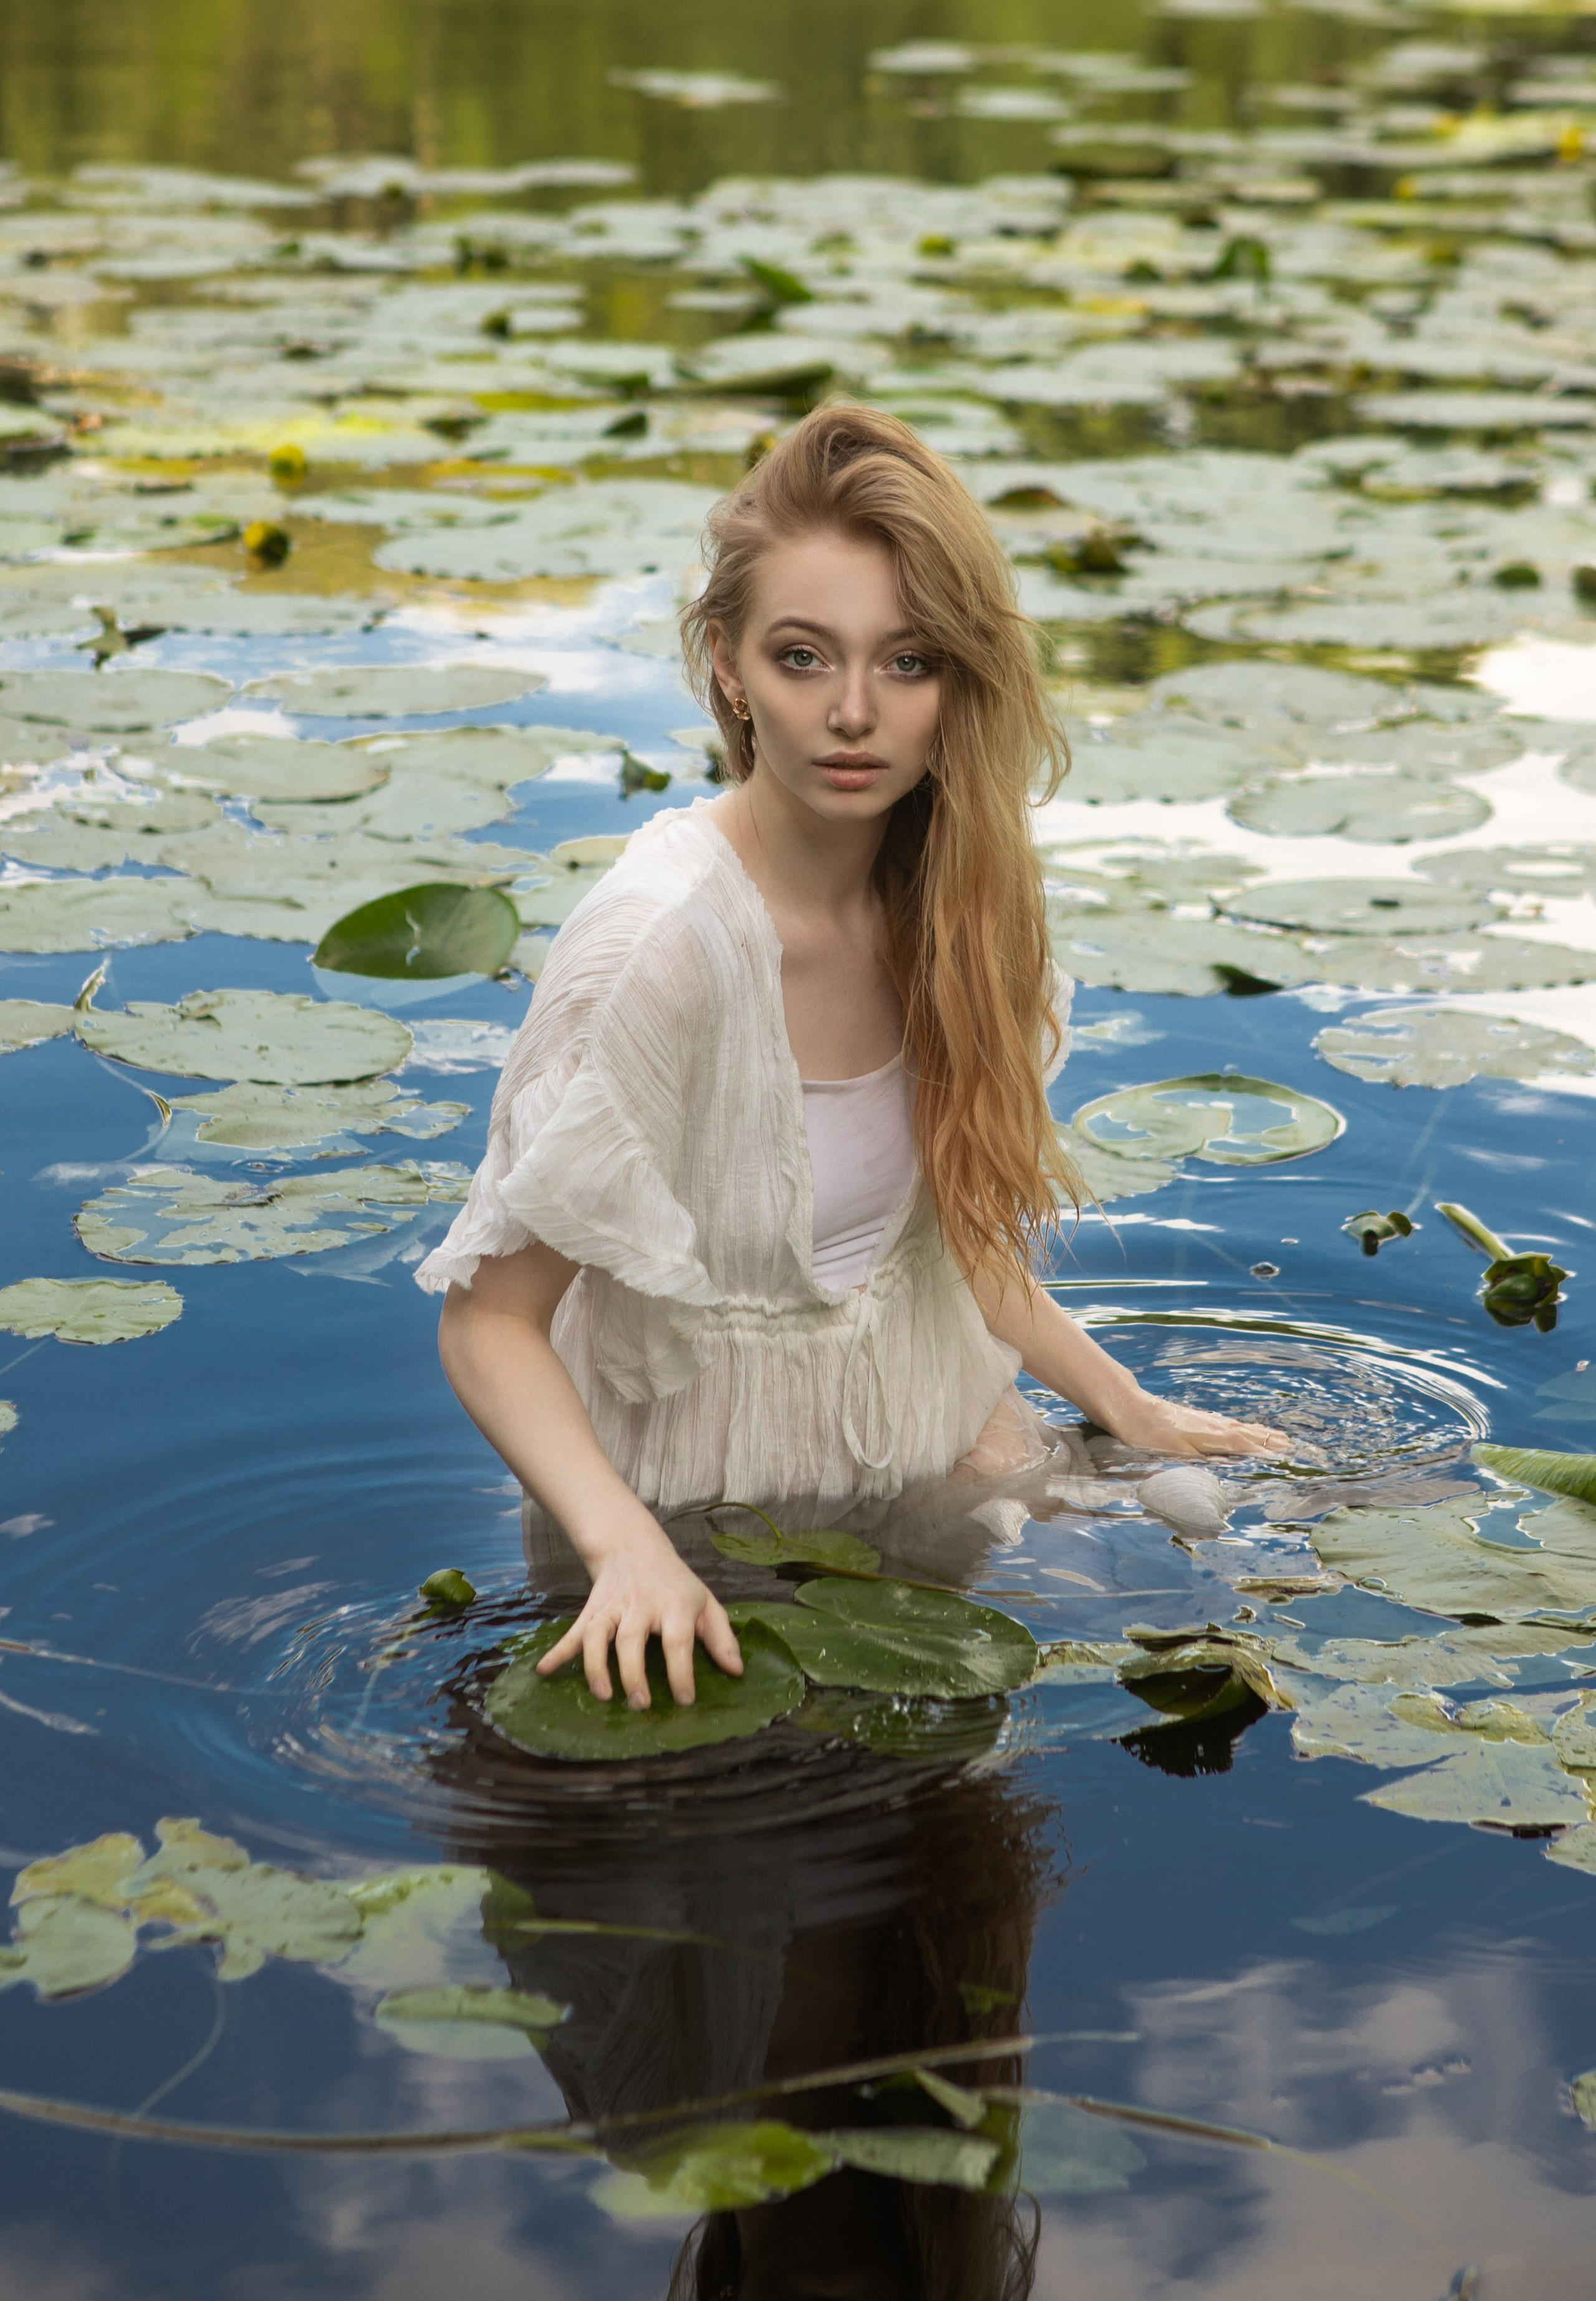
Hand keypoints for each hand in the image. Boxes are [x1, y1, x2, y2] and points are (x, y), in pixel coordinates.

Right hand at [536, 1531, 742, 1707]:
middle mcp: (641, 1605)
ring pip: (597, 1636)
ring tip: (603, 1696)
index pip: (678, 1640)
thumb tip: (736, 1671)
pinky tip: (545, 1671)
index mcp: (674, 1605)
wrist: (634, 1547)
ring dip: (595, 1666)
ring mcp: (612, 1608)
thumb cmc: (675, 1584)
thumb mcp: (706, 1602)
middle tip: (640, 1705)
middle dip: (633, 1674)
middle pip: (631, 1639)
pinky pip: (573, 1633)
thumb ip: (721, 1637)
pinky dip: (558, 1651)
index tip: (685, 1700)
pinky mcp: (591, 1612)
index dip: (681, 1671)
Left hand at [1107, 1391, 1287, 1458]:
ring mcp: (1207, 1420)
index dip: (1268, 1454)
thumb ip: (1206, 1462)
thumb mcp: (1178, 1454)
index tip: (1290, 1458)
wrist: (1130, 1408)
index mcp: (1214, 1437)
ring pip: (1241, 1428)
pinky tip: (1242, 1428)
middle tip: (1294, 1447)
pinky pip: (1229, 1424)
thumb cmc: (1150, 1435)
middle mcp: (1215, 1426)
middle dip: (1272, 1442)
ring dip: (1261, 1433)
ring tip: (1278, 1437)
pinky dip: (1244, 1427)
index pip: (1248, 1447)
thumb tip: (1232, 1470)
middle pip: (1250, 1435)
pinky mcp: (1197, 1418)